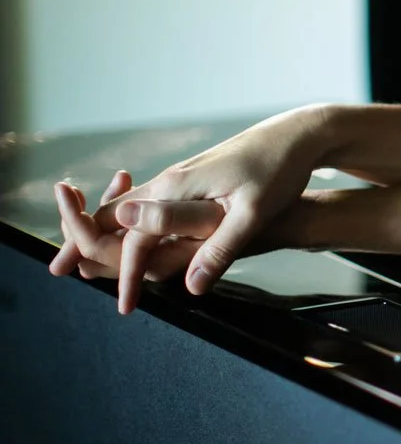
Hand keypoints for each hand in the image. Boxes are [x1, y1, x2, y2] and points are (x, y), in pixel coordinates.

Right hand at [48, 106, 328, 312]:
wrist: (297, 136)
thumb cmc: (278, 172)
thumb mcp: (251, 213)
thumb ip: (216, 248)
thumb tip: (186, 286)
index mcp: (175, 189)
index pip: (133, 238)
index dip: (126, 275)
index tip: (126, 307)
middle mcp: (170, 181)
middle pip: (114, 216)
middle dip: (87, 243)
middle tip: (61, 270)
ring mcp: (181, 177)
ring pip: (131, 208)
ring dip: (108, 231)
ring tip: (86, 254)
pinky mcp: (194, 178)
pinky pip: (151, 203)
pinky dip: (133, 221)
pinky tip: (135, 231)